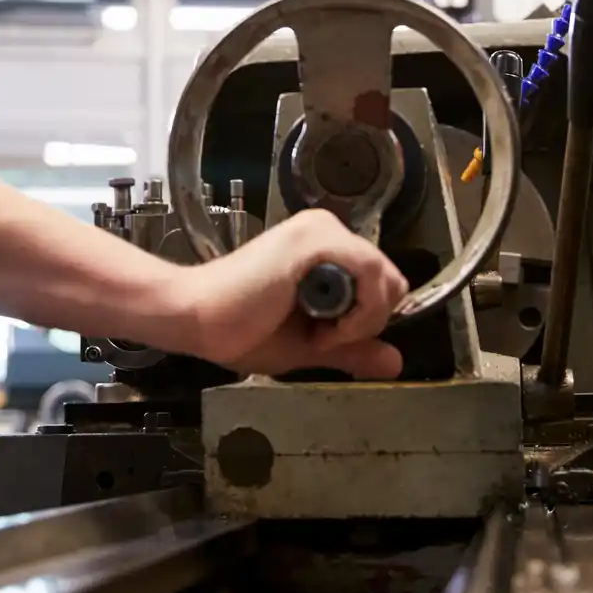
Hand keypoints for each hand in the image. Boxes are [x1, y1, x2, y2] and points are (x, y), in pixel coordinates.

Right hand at [174, 209, 408, 378]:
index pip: (380, 284)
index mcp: (325, 250)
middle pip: (390, 280)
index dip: (364, 323)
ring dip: (360, 320)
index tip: (325, 340)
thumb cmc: (241, 331)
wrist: (197, 319)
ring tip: (317, 333)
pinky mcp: (315, 239)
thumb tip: (395, 363)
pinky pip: (370, 271)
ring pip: (385, 277)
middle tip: (321, 337)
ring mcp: (322, 230)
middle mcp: (328, 230)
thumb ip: (353, 350)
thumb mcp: (309, 345)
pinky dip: (358, 311)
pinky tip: (324, 326)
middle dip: (365, 322)